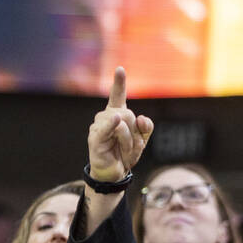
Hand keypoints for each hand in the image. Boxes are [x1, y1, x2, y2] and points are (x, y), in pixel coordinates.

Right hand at [87, 67, 153, 182]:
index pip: (118, 95)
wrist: (115, 173)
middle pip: (129, 114)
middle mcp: (106, 117)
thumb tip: (142, 118)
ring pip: (123, 123)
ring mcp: (99, 126)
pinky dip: (112, 125)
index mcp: (117, 114)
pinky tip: (115, 120)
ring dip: (128, 140)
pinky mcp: (95, 138)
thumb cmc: (125, 154)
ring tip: (123, 151)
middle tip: (131, 147)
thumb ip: (146, 127)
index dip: (119, 82)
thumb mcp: (142, 140)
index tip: (120, 69)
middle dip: (135, 132)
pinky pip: (107, 128)